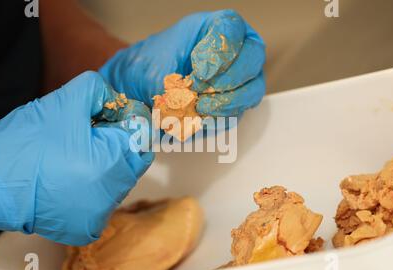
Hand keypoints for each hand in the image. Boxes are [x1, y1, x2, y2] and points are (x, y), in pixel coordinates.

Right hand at [0, 71, 153, 245]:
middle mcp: (111, 195)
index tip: (110, 117)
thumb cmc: (24, 143)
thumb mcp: (65, 101)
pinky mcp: (86, 228)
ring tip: (77, 157)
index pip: (140, 137)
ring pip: (119, 182)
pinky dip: (95, 188)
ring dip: (107, 167)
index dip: (126, 122)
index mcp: (111, 163)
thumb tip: (119, 100)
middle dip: (118, 144)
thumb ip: (100, 91)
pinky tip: (72, 178)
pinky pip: (104, 202)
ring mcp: (99, 215)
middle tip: (91, 135)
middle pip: (133, 161)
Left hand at [100, 9, 265, 116]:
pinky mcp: (234, 104)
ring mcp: (239, 78)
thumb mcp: (157, 65)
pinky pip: (238, 113)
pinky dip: (219, 119)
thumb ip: (176, 80)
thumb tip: (196, 99)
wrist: (140, 87)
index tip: (200, 70)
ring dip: (227, 102)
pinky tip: (200, 117)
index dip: (220, 51)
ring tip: (200, 107)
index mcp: (215, 27)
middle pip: (252, 58)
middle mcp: (235, 49)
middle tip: (201, 89)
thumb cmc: (150, 67)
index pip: (230, 29)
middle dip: (228, 79)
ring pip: (252, 90)